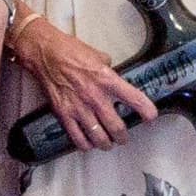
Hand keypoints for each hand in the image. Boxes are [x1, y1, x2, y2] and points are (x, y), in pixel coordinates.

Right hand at [10, 12, 156, 152]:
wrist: (44, 53)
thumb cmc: (70, 50)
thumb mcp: (99, 56)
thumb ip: (109, 71)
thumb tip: (115, 79)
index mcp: (107, 79)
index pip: (133, 98)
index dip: (146, 110)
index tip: (151, 117)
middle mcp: (95, 96)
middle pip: (116, 126)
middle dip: (123, 136)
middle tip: (123, 137)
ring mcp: (79, 107)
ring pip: (98, 136)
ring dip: (106, 143)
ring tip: (108, 144)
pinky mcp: (64, 113)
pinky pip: (77, 137)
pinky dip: (85, 144)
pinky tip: (88, 144)